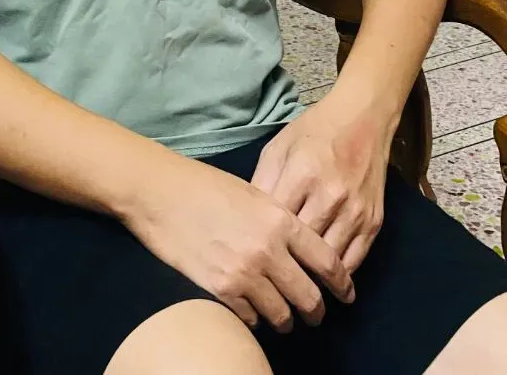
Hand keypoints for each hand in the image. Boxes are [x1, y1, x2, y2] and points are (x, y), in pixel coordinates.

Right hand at [120, 149, 354, 333]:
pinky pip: (250, 319)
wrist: (160, 192)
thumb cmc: (204, 185)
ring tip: (284, 319)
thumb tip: (300, 246)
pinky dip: (255, 319)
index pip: (327, 261)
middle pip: (309, 296)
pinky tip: (253, 313)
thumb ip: (279, 220)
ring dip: (285, 320)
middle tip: (315, 316)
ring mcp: (244, 272)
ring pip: (282, 314)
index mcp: (280, 219)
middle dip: (316, 312)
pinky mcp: (220, 289)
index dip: (342, 283)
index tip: (346, 294)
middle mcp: (268, 249)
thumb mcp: (253, 192)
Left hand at [250, 94, 392, 273]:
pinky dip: (337, 274)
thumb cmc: (314, 131)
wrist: (363, 119)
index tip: (249, 257)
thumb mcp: (278, 148)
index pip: (276, 224)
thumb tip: (247, 221)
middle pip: (302, 248)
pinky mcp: (374, 222)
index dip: (261, 243)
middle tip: (268, 280)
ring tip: (293, 287)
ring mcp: (355, 211)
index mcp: (301, 174)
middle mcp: (330, 196)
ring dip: (311, 277)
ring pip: (328, 261)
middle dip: (284, 265)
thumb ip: (262, 183)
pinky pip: (354, 261)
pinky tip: (322, 279)